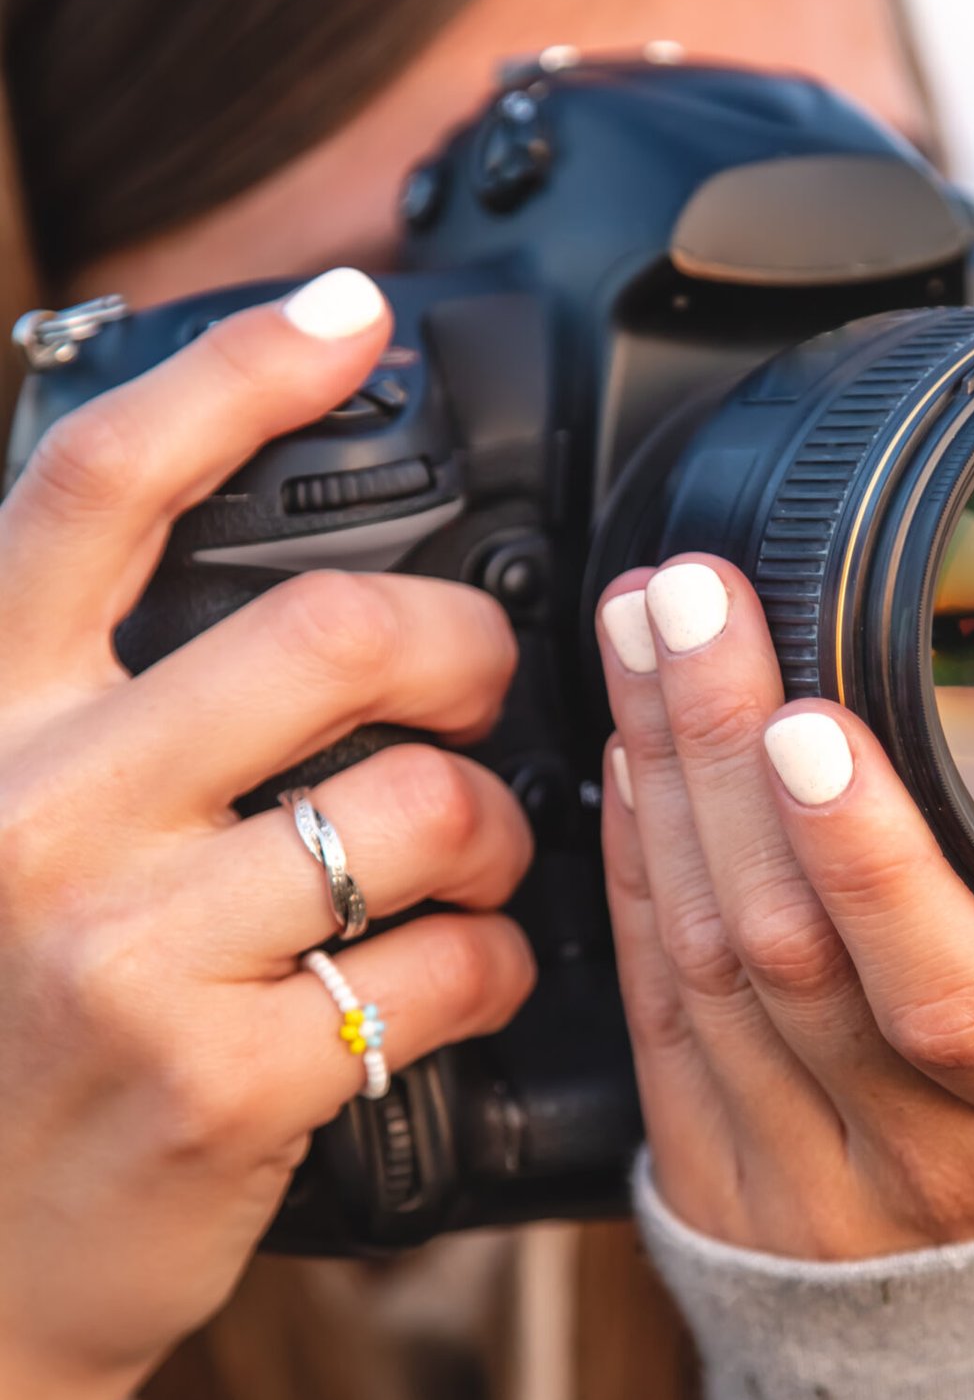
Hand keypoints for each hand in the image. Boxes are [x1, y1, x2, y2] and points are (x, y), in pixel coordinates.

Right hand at [0, 272, 533, 1399]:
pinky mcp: (220, 1082)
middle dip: (465, 647)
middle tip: (484, 681)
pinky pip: (449, 968)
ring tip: (479, 859)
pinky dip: (496, 965)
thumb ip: (96, 703)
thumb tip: (268, 576)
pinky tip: (466, 979)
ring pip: (422, 807)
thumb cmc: (10, 1025)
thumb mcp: (6, 827)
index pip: (95, 492)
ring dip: (497, 827)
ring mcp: (121, 952)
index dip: (235, 377)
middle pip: (333, 633)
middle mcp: (26, 811)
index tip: (349, 316)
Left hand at [597, 554, 973, 1259]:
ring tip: (643, 635)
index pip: (952, 996)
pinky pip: (654, 1013)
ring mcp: (811, 1196)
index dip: (869, 863)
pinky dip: (632, 870)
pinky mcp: (722, 1194)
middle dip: (720, 751)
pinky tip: (631, 755)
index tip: (809, 720)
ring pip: (704, 965)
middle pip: (789, 949)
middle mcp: (935, 1168)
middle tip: (685, 597)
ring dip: (662, 781)